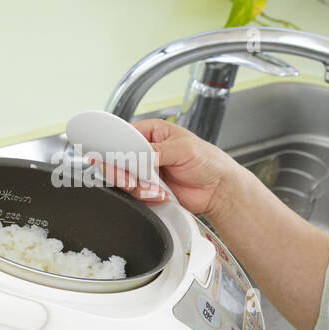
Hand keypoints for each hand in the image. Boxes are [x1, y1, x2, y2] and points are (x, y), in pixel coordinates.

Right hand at [94, 118, 241, 219]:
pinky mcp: (148, 189)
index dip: (114, 146)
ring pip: (124, 179)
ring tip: (156, 188)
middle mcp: (146, 151)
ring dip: (138, 187)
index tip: (111, 157)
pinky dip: (147, 196)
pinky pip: (136, 194)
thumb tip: (139, 155)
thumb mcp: (183, 149)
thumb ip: (158, 151)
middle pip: (118, 159)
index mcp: (152, 133)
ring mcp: (146, 171)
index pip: (124, 135)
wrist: (218, 189)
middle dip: (122, 172)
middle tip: (131, 179)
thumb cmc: (208, 161)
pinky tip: (161, 194)